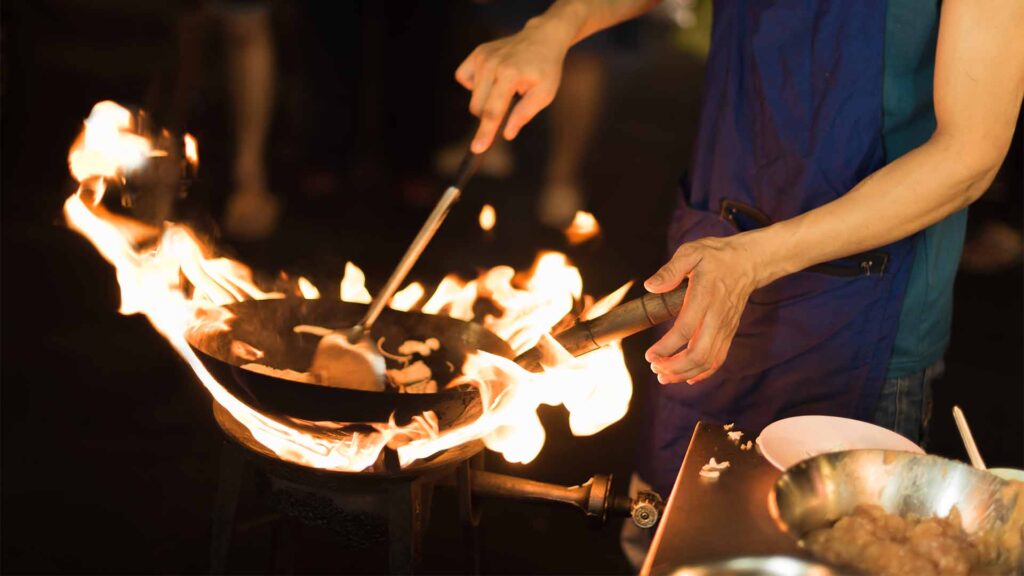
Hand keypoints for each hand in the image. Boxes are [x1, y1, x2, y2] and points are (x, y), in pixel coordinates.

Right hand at [455, 18, 572, 152]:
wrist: (542, 38)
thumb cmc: (546, 69)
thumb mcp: (544, 94)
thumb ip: (524, 115)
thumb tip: (507, 134)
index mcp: (510, 75)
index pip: (493, 111)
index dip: (485, 133)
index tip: (477, 149)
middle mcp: (492, 64)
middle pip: (478, 107)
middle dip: (491, 115)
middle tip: (510, 104)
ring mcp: (482, 57)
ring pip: (473, 97)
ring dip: (487, 99)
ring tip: (507, 86)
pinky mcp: (477, 53)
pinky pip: (464, 79)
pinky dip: (475, 85)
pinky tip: (491, 79)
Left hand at [644, 235, 763, 384]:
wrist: (749, 262)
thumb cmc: (716, 256)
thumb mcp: (691, 252)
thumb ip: (670, 270)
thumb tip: (650, 286)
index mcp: (704, 297)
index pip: (685, 330)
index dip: (666, 347)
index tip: (649, 355)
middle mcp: (717, 317)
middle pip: (698, 353)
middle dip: (674, 367)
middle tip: (654, 368)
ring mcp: (725, 327)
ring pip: (708, 361)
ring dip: (685, 373)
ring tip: (663, 376)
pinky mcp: (730, 332)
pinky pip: (718, 359)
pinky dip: (703, 373)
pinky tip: (686, 377)